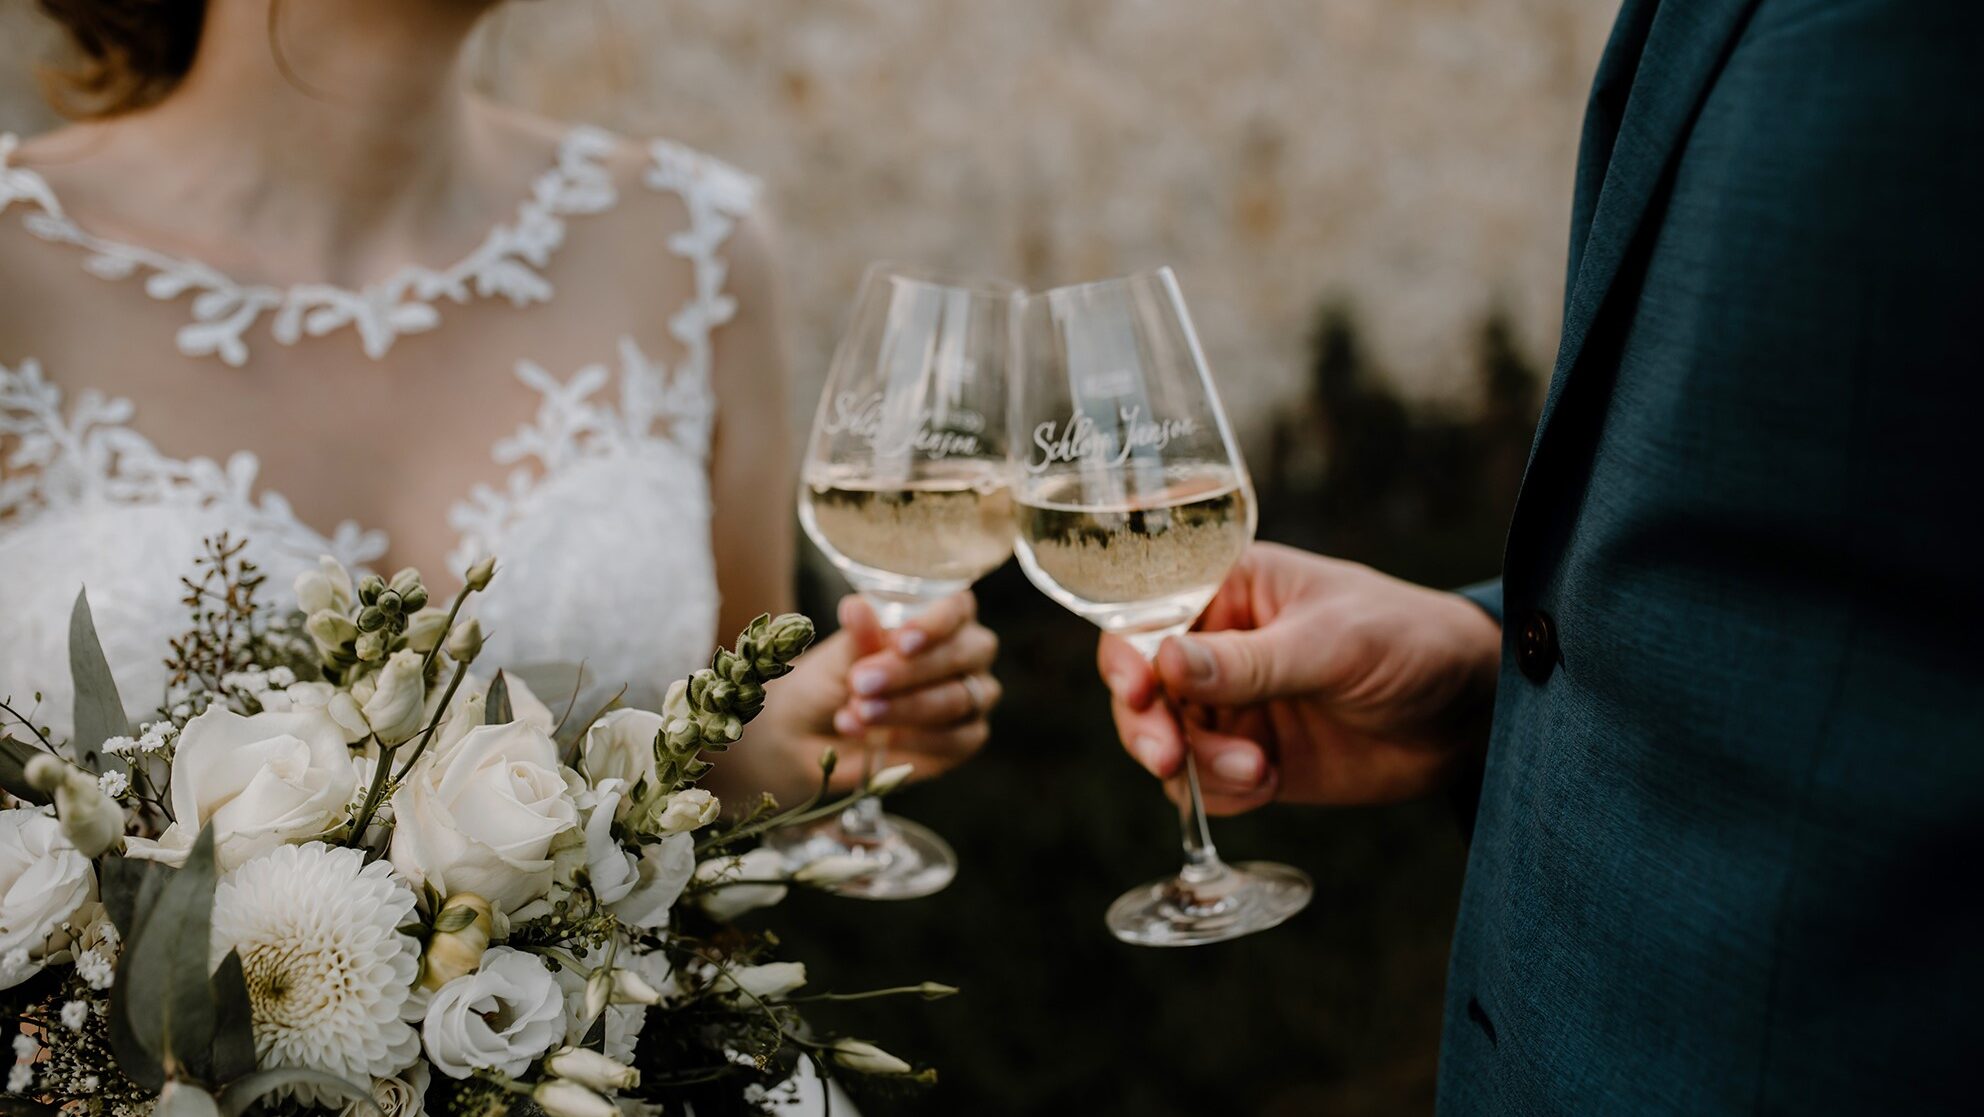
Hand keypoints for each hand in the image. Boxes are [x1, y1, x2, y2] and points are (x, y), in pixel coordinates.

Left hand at [733, 592, 998, 801]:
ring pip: (960, 698)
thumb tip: (857, 607)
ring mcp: (973, 695)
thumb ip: (857, 639)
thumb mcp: (838, 659)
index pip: (957, 607)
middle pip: (965, 653)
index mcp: (944, 613)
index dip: (934, 624)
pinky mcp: (968, 736)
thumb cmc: (831, 680)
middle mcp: (968, 651)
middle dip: (911, 671)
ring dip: (908, 707)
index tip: (901, 643)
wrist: (813, 735)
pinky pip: (959, 739)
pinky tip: (880, 740)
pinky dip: (917, 741)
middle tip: (861, 683)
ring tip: (859, 712)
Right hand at [1098, 543, 1499, 815]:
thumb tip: (1165, 662)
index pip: (1147, 613)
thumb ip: (1250, 661)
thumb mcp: (1332, 644)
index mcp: (1227, 589)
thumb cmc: (1408, 641)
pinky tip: (1268, 784)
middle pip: (1141, 687)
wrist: (1468, 714)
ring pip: (1167, 742)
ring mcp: (1230, 706)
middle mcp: (1215, 646)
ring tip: (1260, 771)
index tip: (1138, 691)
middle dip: (1148, 726)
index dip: (1126, 653)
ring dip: (1198, 767)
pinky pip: (1204, 784)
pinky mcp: (1250, 758)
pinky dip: (1222, 794)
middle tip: (1169, 759)